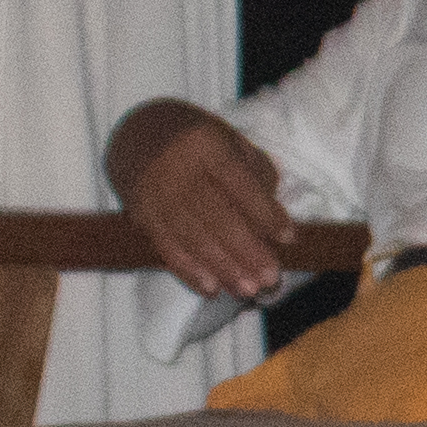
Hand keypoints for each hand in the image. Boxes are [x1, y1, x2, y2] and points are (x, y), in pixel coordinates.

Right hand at [109, 102, 292, 301]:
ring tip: (248, 291)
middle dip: (246, 250)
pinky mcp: (141, 215)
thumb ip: (257, 175)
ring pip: (191, 236)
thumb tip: (273, 221)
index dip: (264, 212)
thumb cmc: (200, 143)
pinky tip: (212, 289)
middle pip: (215, 215)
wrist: (138, 135)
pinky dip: (190, 272)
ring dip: (222, 268)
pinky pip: (166, 248)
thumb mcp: (232, 141)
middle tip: (271, 278)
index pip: (239, 182)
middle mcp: (177, 168)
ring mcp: (155, 193)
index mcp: (205, 143)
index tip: (288, 238)